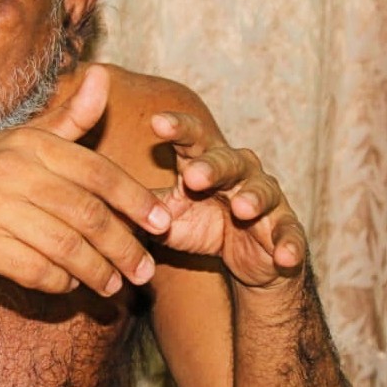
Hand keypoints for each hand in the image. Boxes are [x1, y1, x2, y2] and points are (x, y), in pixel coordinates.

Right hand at [0, 65, 171, 296]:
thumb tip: (102, 75)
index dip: (135, 199)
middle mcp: (11, 170)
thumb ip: (66, 118)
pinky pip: (36, 270)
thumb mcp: (18, 142)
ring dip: (98, 271)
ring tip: (115, 285)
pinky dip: (60, 282)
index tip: (163, 223)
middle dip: (124, 246)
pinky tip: (70, 285)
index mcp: (28, 143)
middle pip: (87, 214)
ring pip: (66, 247)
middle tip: (145, 270)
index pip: (97, 172)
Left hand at [150, 112, 305, 288]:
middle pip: (228, 160)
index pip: (192, 139)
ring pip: (263, 190)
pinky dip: (288, 244)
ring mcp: (267, 199)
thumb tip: (97, 195)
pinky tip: (285, 255)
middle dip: (213, 166)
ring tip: (242, 208)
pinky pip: (290, 234)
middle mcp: (240, 171)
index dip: (178, 129)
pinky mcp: (286, 229)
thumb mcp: (168, 217)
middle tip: (195, 176)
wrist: (246, 263)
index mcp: (207, 162)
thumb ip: (142, 204)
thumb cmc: (202, 226)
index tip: (156, 123)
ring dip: (253, 197)